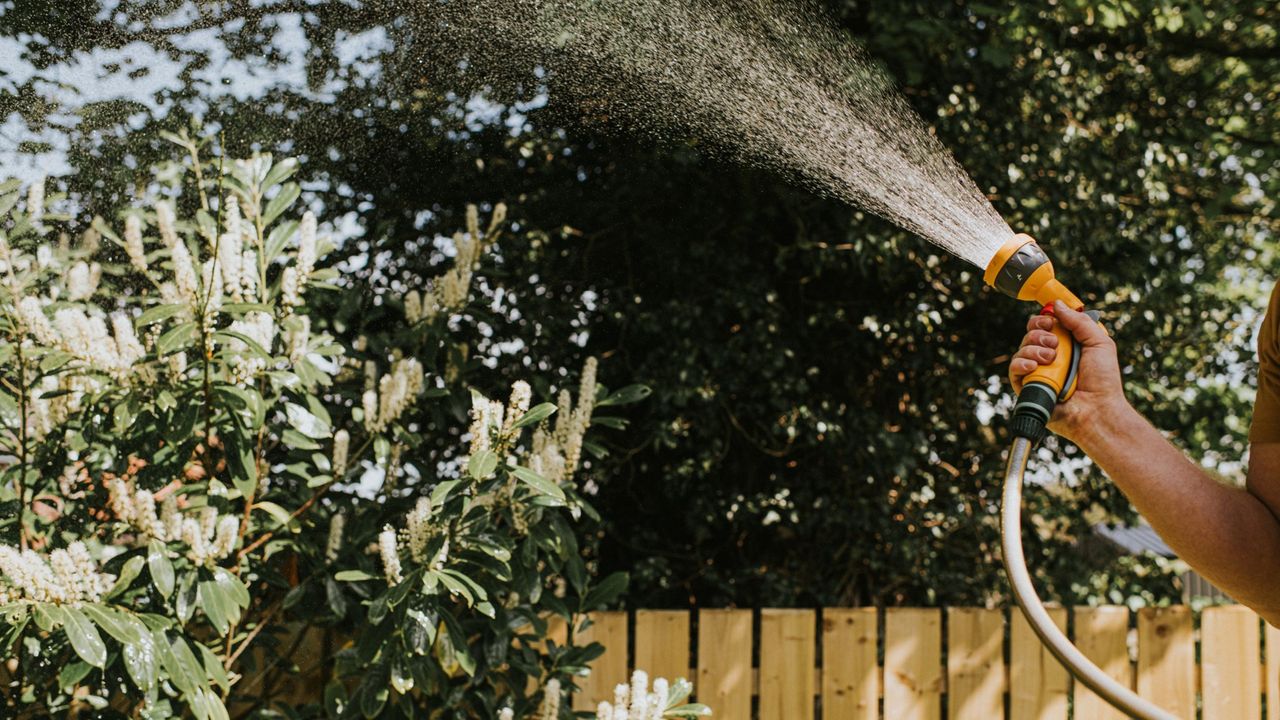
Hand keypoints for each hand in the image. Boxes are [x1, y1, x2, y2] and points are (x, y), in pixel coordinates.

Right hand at [1008, 300, 1129, 441]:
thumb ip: (1079, 322)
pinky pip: (1014, 370)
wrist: (1097, 409)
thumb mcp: (1100, 343)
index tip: (1050, 322)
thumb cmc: (1103, 381)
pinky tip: (1033, 367)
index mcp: (1065, 346)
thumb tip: (1056, 305)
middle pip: (1030, 335)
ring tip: (1050, 359)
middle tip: (1054, 343)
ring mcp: (1038, 373)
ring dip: (1034, 349)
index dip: (1043, 320)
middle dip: (1039, 333)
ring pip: (1021, 350)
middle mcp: (1049, 358)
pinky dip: (1021, 364)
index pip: (1044, 326)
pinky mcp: (1028, 387)